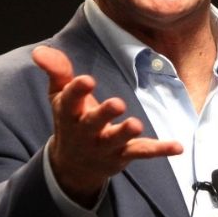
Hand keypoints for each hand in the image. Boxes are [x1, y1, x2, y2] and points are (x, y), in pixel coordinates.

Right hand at [32, 46, 182, 207]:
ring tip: (136, 124)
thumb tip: (40, 51)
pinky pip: (142, 152)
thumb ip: (57, 71)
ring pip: (117, 140)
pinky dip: (160, 150)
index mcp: (70, 113)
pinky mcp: (124, 155)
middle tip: (117, 104)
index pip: (70, 101)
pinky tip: (177, 147)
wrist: (73, 165)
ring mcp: (105, 145)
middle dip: (104, 114)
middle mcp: (86, 131)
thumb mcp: (60, 95)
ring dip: (126, 133)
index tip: (86, 80)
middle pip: (94, 123)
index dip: (77, 91)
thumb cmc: (71, 120)